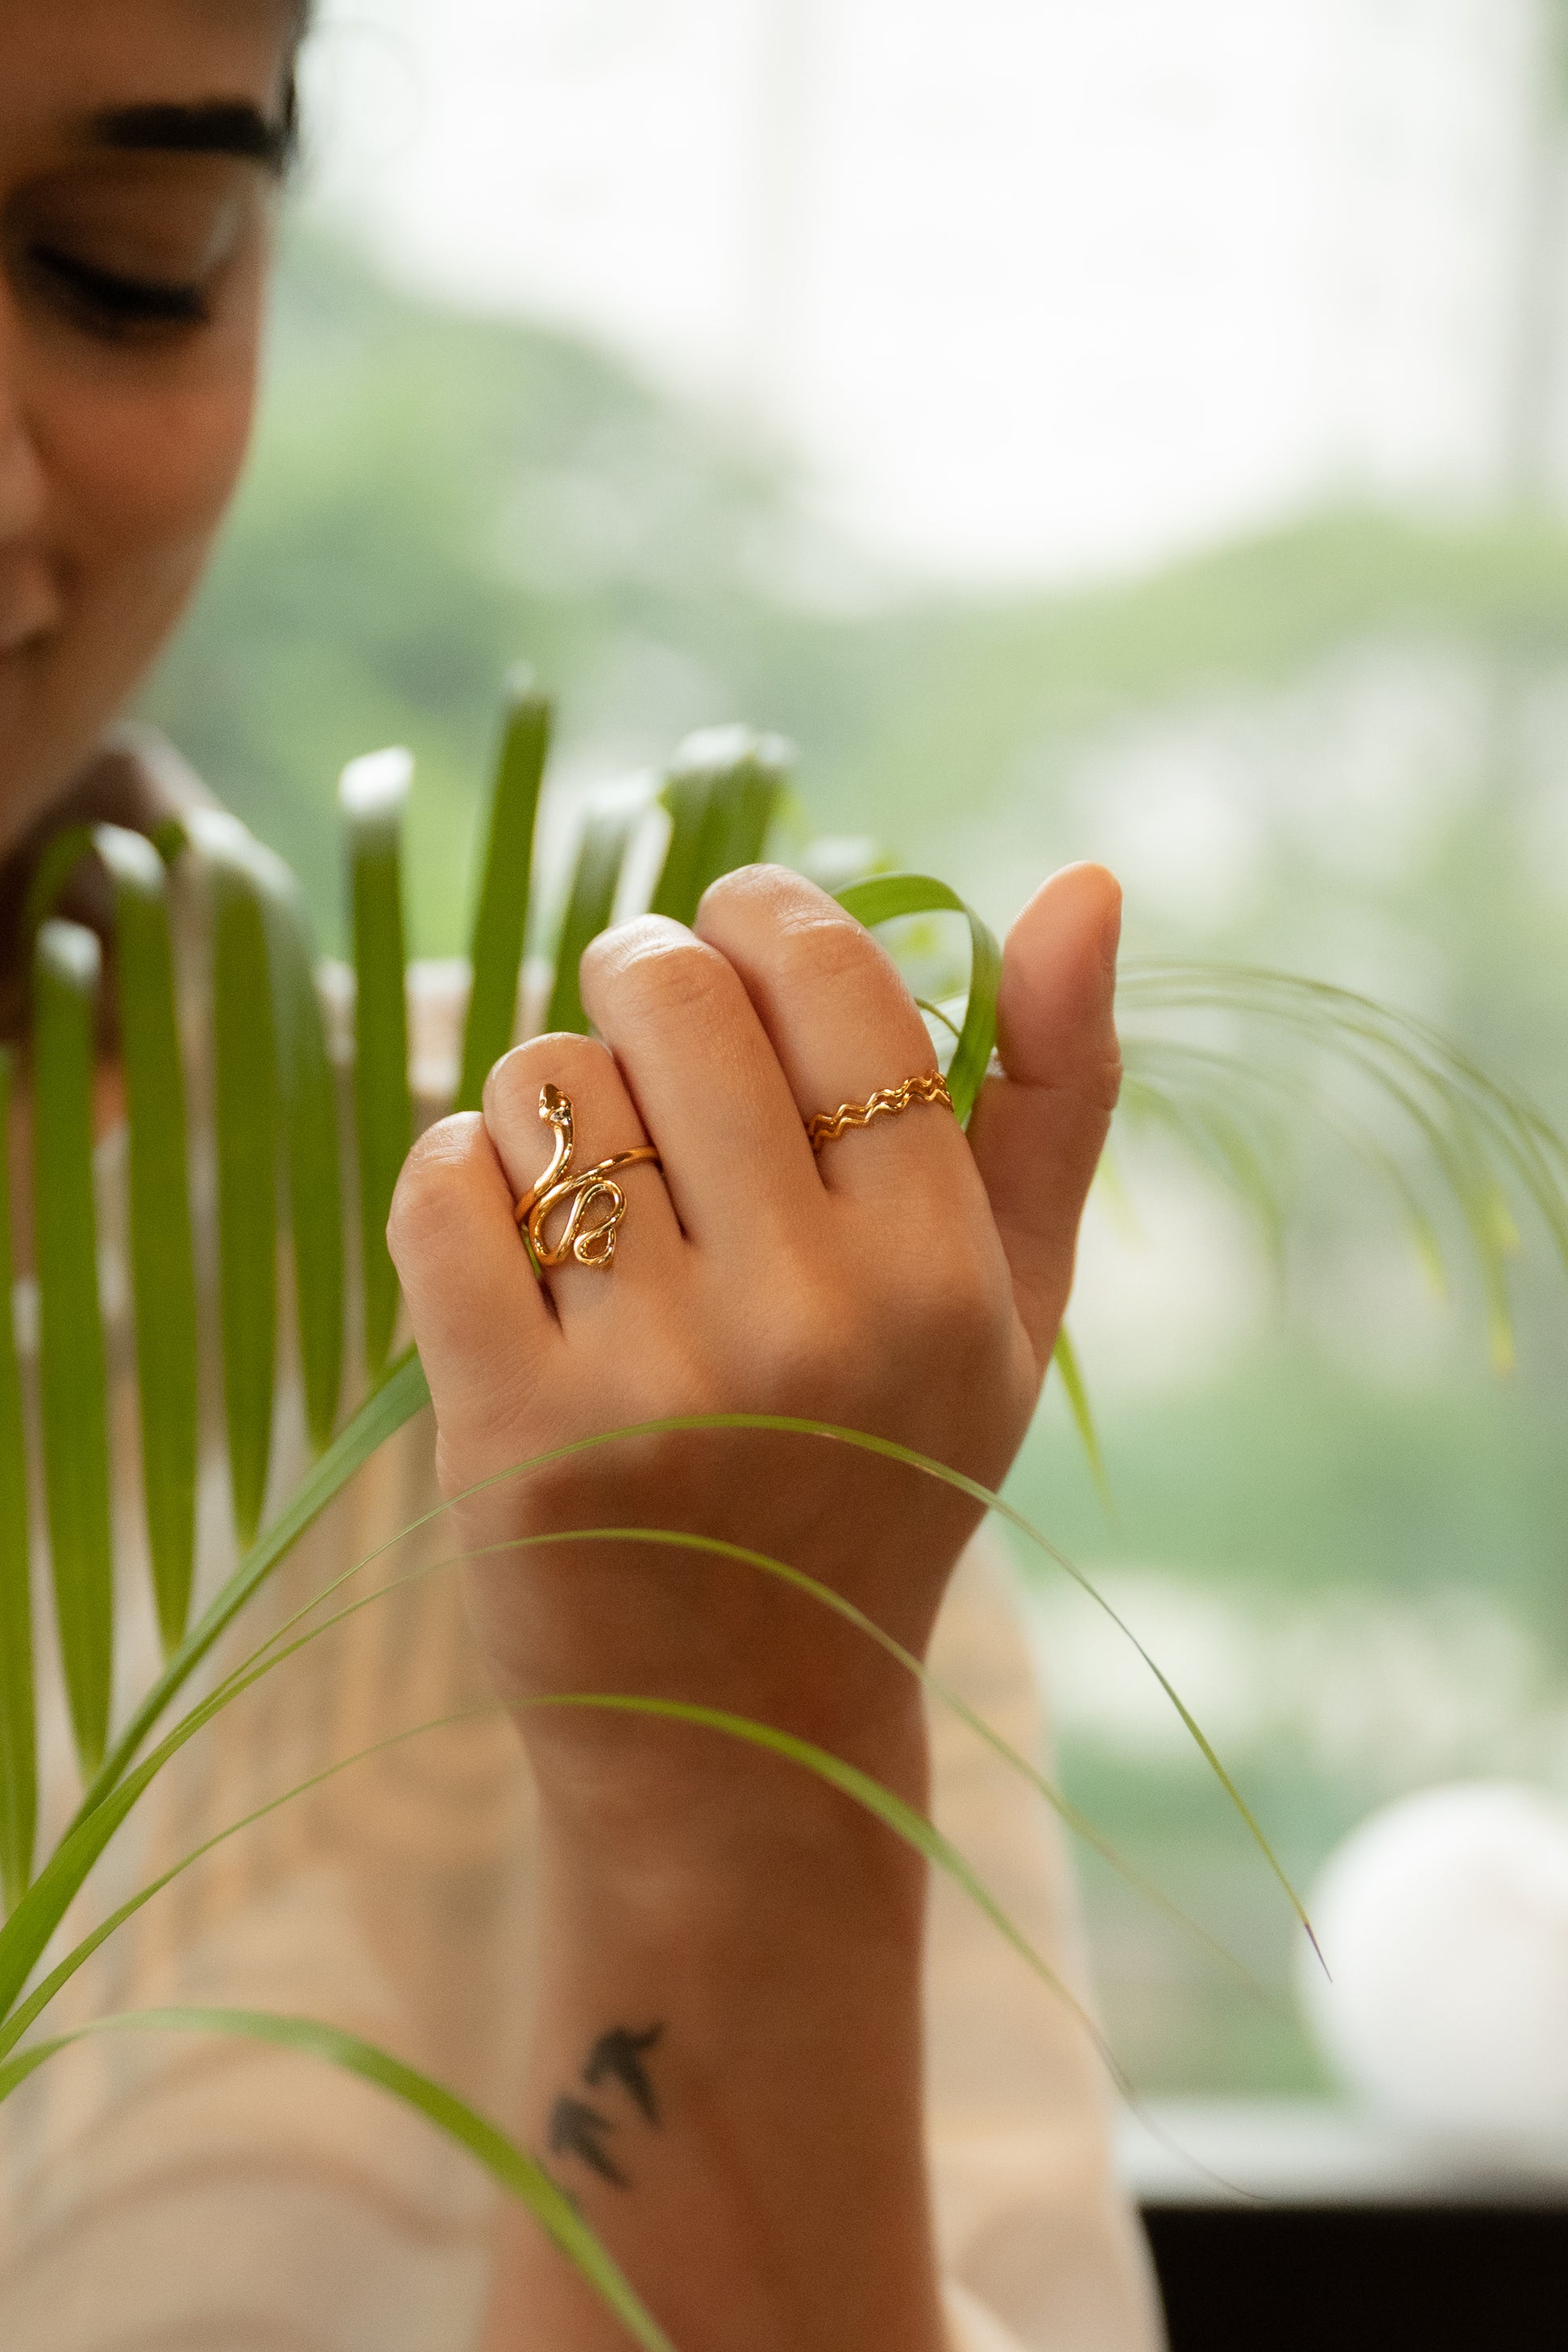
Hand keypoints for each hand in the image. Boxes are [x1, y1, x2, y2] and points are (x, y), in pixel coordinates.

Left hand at [390, 860, 1120, 1839]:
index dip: (761, 911)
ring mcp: (656, 1382)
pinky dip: (453, 1179)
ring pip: (542, 1081)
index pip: (830, 976)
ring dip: (546, 1098)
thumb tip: (1089, 881)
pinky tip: (505, 1240)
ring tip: (593, 1183)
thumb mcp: (1008, 1311)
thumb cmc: (881, 1481)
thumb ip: (1055, 1099)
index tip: (735, 933)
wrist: (746, 1736)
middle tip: (645, 1029)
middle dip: (641, 976)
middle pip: (671, 994)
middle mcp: (811, 1320)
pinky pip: (441, 1187)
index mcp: (941, 1271)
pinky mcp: (511, 1438)